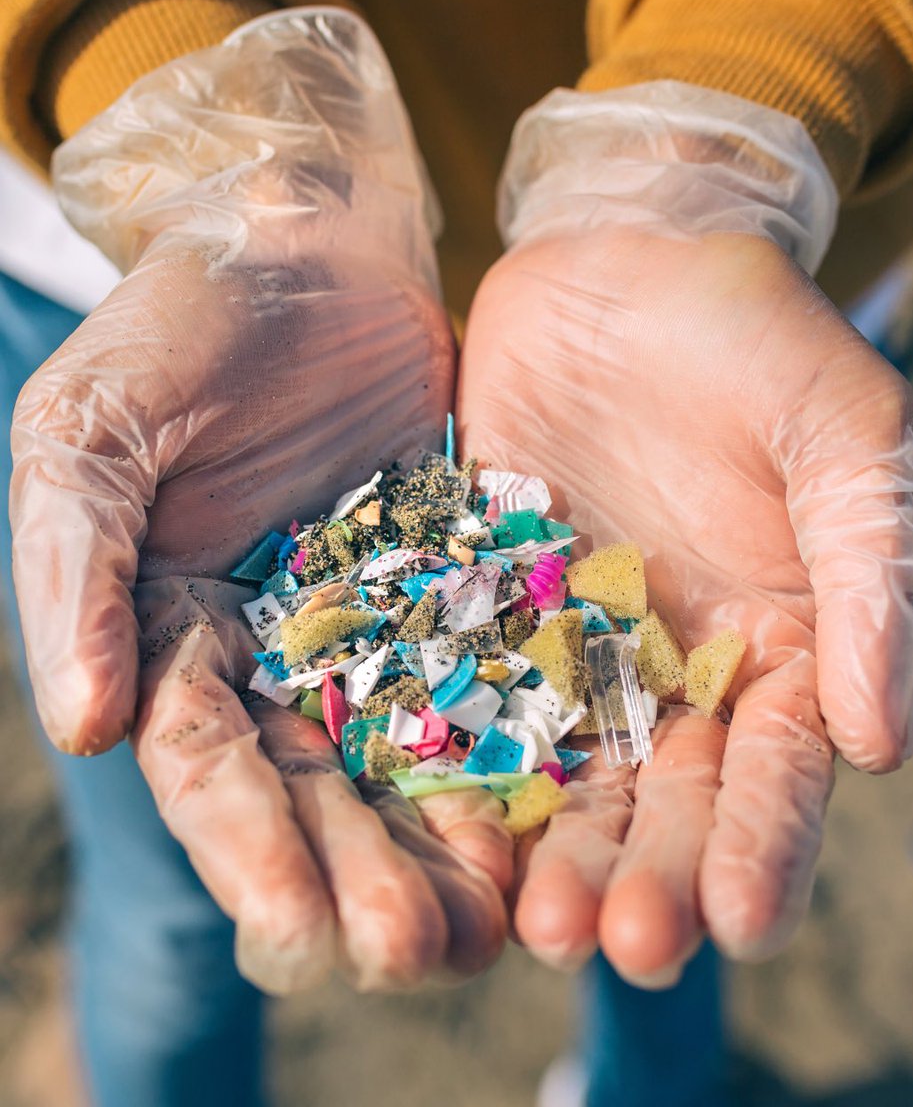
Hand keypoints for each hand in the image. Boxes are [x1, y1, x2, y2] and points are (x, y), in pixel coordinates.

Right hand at [10, 8, 511, 992]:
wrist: (304, 241)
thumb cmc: (181, 324)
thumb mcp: (91, 431)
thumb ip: (75, 570)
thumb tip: (83, 723)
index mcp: (173, 633)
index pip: (207, 765)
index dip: (248, 851)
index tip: (300, 929)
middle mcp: (277, 651)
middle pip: (318, 790)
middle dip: (362, 876)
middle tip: (419, 954)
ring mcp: (375, 622)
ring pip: (410, 757)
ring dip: (445, 845)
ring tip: (499, 926)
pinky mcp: (460, 582)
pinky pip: (490, 676)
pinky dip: (514, 747)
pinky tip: (554, 815)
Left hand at [459, 226, 912, 982]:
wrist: (627, 258)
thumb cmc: (757, 337)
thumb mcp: (844, 436)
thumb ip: (872, 581)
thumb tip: (882, 744)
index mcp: (779, 645)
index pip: (777, 769)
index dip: (765, 847)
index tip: (741, 921)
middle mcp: (673, 668)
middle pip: (665, 799)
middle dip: (646, 876)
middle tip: (616, 944)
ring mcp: (571, 644)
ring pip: (564, 773)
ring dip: (550, 853)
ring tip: (531, 925)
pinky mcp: (484, 604)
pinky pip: (467, 695)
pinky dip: (459, 765)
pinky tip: (442, 832)